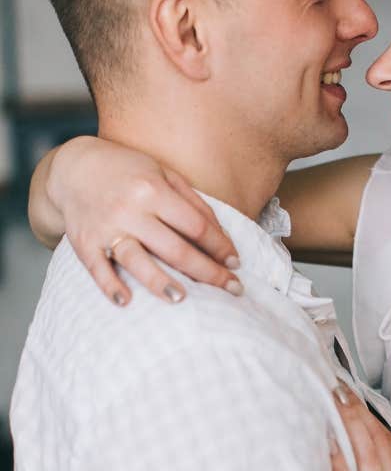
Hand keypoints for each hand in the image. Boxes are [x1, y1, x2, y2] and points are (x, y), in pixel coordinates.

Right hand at [46, 135, 240, 305]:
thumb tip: (222, 237)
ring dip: (160, 282)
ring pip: (137, 261)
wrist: (74, 168)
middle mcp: (130, 210)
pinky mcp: (84, 242)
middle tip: (232, 289)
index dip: (220, 247)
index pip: (196, 226)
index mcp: (153, 190)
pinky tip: (126, 302)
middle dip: (208, 272)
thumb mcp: (164, 175)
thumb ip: (193, 203)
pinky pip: (98, 269)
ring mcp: (106, 228)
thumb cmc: (128, 172)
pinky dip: (110, 286)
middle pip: (175, 249)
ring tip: (181, 299)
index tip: (236, 263)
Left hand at [330, 390, 390, 470]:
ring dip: (349, 427)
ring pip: (368, 459)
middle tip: (339, 389)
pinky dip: (339, 463)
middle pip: (380, 446)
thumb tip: (361, 470)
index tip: (356, 400)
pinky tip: (327, 444)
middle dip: (359, 414)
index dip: (374, 421)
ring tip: (333, 403)